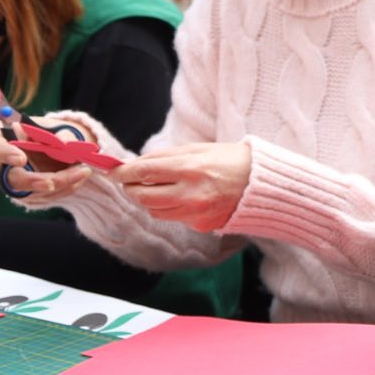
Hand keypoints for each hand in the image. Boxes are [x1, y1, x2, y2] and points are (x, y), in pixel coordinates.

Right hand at [0, 119, 92, 200]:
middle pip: (8, 176)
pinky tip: (79, 178)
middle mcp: (1, 161)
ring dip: (58, 184)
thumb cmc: (53, 133)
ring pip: (28, 190)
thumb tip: (65, 144)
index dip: (4, 153)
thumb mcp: (59, 128)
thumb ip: (62, 135)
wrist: (63, 147)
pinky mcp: (26, 193)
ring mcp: (12, 180)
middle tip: (53, 183)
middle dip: (33, 181)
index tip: (21, 159)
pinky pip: (43, 197)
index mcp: (0, 136)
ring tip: (83, 171)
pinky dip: (64, 189)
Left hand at [113, 143, 251, 231]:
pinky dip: (170, 208)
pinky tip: (184, 198)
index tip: (113, 171)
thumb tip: (133, 165)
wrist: (261, 184)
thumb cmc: (230, 160)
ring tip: (161, 187)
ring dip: (149, 199)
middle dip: (131, 188)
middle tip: (132, 180)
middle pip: (142, 196)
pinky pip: (173, 217)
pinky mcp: (201, 225)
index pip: (144, 172)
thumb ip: (164, 157)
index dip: (123, 172)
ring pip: (154, 210)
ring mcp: (196, 212)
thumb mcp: (197, 149)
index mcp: (191, 169)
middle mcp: (191, 194)